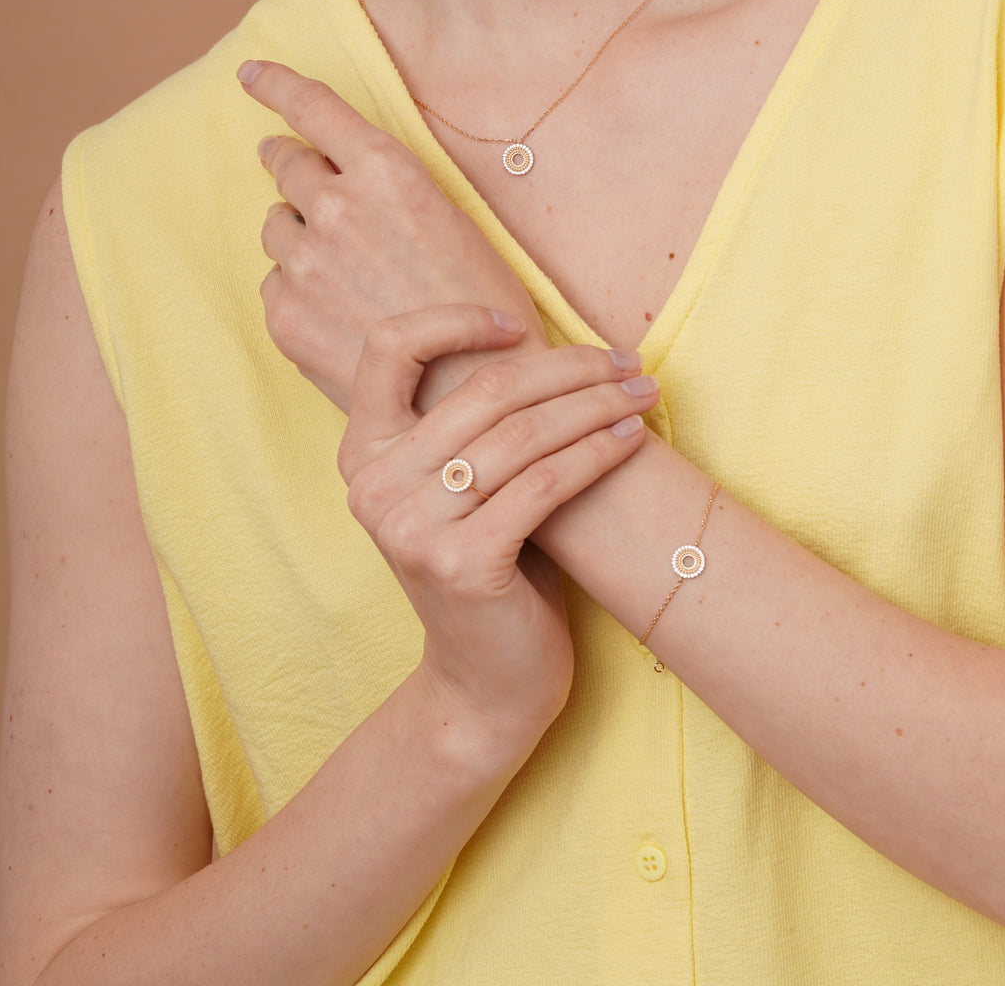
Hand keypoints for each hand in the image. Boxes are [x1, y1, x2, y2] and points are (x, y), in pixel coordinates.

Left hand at [242, 60, 547, 411]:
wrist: (473, 394)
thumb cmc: (485, 311)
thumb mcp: (454, 223)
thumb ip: (391, 191)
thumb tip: (339, 180)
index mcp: (389, 173)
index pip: (313, 108)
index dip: (277, 86)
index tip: (250, 75)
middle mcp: (337, 207)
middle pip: (286, 163)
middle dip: (287, 161)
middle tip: (292, 169)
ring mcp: (305, 263)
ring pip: (276, 225)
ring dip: (297, 230)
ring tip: (336, 265)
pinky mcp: (286, 315)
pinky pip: (274, 282)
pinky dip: (297, 287)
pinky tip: (336, 312)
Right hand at [339, 304, 657, 738]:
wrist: (484, 683)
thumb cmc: (487, 571)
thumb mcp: (459, 491)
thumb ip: (473, 427)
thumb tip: (549, 347)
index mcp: (363, 454)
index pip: (389, 348)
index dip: (455, 320)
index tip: (521, 328)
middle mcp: (375, 486)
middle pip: (485, 390)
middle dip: (570, 367)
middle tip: (626, 361)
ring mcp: (413, 527)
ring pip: (523, 434)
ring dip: (596, 404)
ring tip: (641, 393)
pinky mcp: (462, 563)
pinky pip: (545, 484)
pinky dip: (597, 453)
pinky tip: (631, 439)